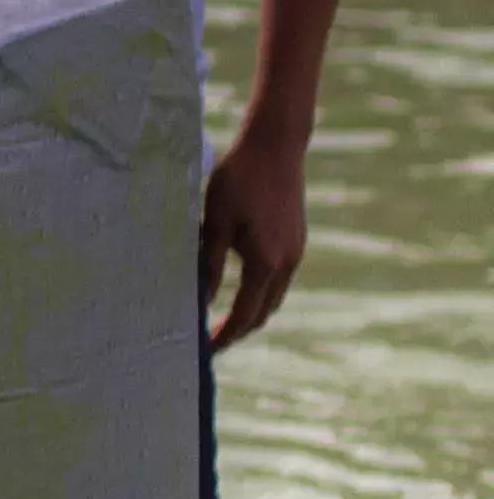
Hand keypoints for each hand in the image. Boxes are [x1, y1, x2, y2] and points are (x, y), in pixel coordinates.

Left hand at [201, 123, 308, 349]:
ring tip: (222, 323)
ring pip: (274, 296)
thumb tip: (202, 301)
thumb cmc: (238, 180)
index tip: (207, 351)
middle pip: (264, 312)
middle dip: (239, 330)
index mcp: (267, 262)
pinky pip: (278, 279)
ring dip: (251, 313)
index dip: (226, 335)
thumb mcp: (215, 223)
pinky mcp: (296, 239)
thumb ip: (209, 265)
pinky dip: (260, 293)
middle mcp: (288, 262)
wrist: (275, 147)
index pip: (245, 314)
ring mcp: (296, 251)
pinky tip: (241, 291)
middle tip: (212, 343)